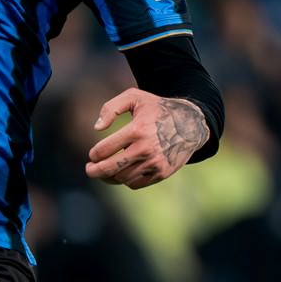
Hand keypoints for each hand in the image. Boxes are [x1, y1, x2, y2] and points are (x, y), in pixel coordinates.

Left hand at [84, 90, 210, 188]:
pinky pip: (135, 184)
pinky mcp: (161, 173)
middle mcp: (146, 149)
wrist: (191, 124)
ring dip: (110, 176)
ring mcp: (154, 163)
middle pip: (110, 168)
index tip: (93, 154)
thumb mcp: (134, 97)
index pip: (104, 150)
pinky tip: (122, 172)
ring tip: (106, 170)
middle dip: (94, 171)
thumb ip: (111, 108)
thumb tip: (97, 128)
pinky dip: (125, 180)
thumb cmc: (157, 109)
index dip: (94, 154)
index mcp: (137, 130)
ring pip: (121, 178)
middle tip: (89, 169)